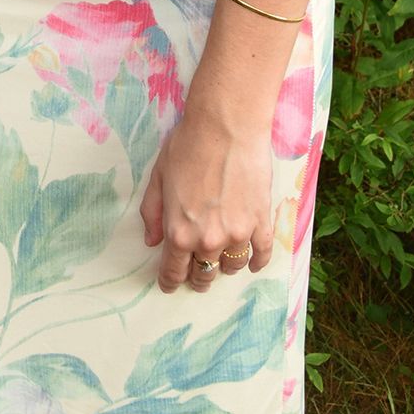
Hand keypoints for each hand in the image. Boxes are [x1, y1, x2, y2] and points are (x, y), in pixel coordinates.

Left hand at [139, 108, 274, 294]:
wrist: (226, 127)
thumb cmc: (187, 146)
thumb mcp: (158, 177)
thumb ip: (152, 213)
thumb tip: (152, 241)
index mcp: (179, 231)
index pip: (174, 269)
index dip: (170, 281)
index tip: (170, 286)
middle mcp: (208, 240)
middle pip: (204, 273)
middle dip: (198, 278)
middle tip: (197, 277)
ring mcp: (238, 234)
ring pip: (232, 266)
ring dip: (225, 267)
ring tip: (222, 262)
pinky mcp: (261, 223)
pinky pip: (262, 254)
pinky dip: (257, 262)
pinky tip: (252, 262)